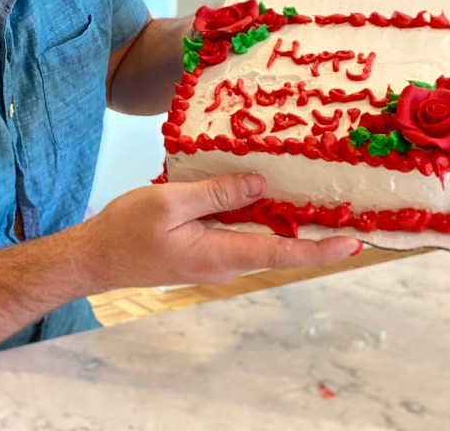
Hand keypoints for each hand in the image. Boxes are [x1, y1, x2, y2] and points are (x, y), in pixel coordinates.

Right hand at [79, 172, 361, 289]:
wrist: (95, 259)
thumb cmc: (126, 230)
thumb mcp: (170, 203)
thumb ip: (217, 194)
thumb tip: (260, 185)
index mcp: (220, 255)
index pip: (282, 255)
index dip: (320, 249)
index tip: (354, 243)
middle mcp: (224, 264)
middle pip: (279, 249)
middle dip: (314, 234)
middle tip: (346, 211)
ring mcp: (214, 261)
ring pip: (261, 241)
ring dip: (287, 225)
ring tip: (315, 200)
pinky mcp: (204, 252)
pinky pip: (240, 235)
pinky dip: (259, 219)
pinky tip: (263, 196)